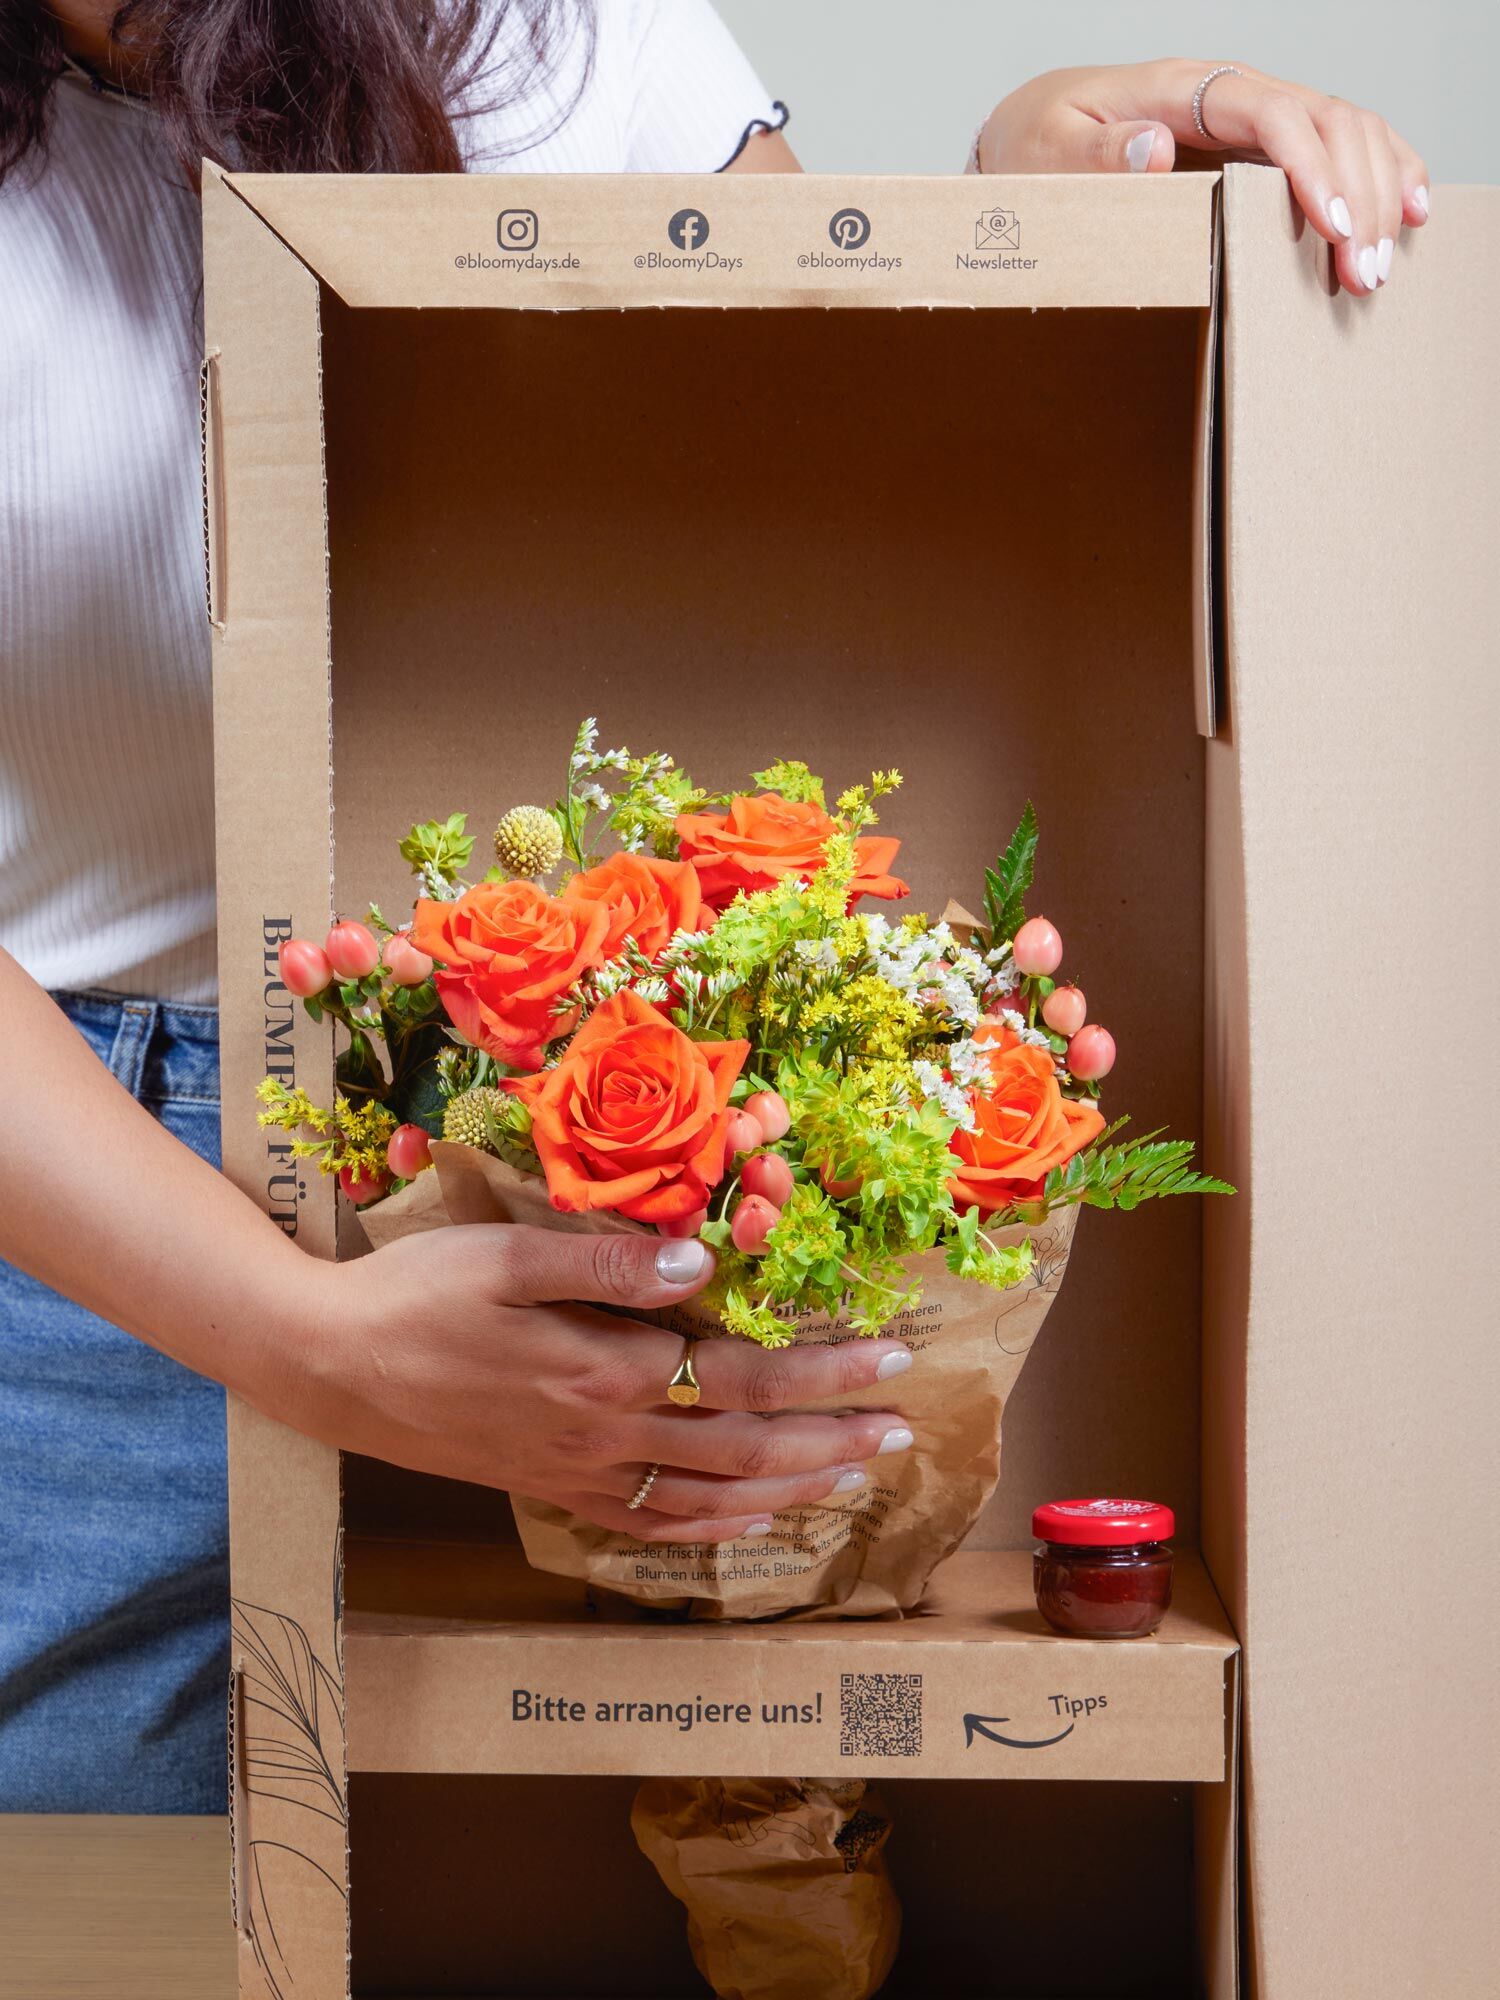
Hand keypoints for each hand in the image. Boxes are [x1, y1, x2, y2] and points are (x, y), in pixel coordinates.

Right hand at [281, 1224, 914, 1542]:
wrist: (327, 1367)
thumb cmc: (415, 1294)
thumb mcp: (503, 1256)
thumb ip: (604, 1262)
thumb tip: (699, 1264)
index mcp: (603, 1371)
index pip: (742, 1376)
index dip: (823, 1371)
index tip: (890, 1360)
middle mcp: (605, 1436)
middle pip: (746, 1448)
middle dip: (831, 1439)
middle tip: (899, 1430)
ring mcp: (580, 1475)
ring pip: (711, 1496)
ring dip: (792, 1487)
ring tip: (853, 1474)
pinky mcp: (553, 1491)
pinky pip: (652, 1524)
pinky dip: (714, 1530)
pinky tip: (753, 1522)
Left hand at [978, 59, 1428, 297]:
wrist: (1026, 130)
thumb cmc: (1033, 145)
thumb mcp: (1047, 151)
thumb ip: (1098, 152)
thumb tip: (1158, 146)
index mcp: (1180, 88)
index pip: (1271, 111)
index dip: (1311, 168)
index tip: (1333, 227)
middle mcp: (1226, 91)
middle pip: (1326, 118)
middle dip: (1357, 193)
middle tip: (1361, 273)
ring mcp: (1248, 111)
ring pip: (1345, 127)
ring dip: (1377, 191)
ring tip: (1379, 264)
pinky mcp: (1257, 139)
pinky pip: (1336, 142)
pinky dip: (1382, 171)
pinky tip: (1408, 210)